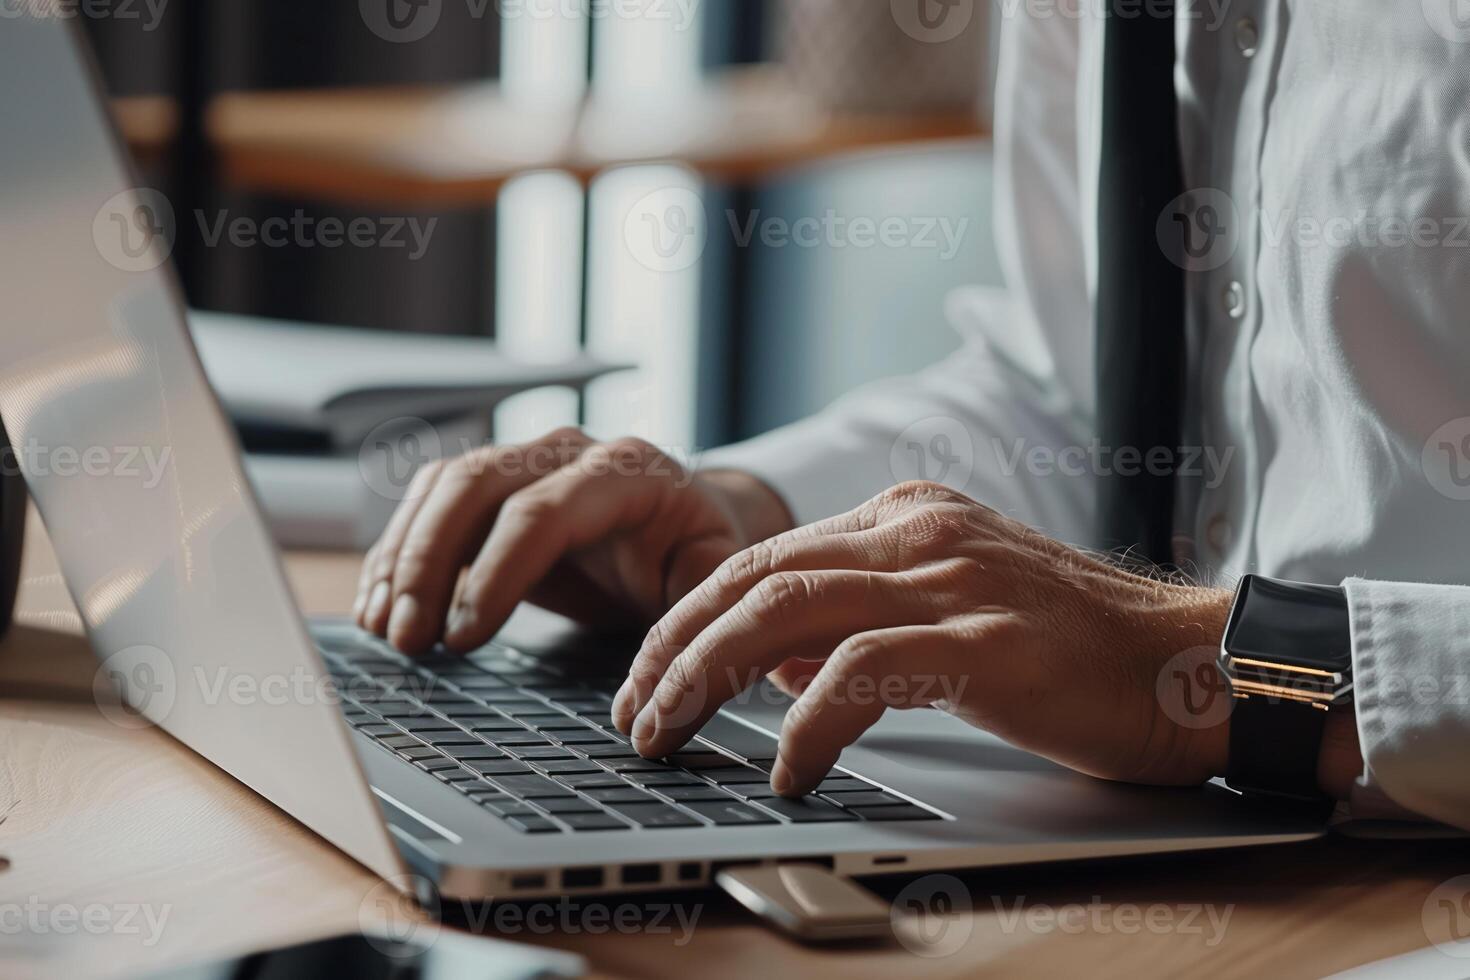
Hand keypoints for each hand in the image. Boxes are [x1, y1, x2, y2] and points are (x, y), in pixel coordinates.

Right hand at [354, 428, 792, 654]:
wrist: (686, 519)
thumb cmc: (699, 552)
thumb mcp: (715, 578)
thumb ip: (691, 616)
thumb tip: (653, 692)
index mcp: (630, 472)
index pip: (546, 510)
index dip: (497, 573)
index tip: (465, 638)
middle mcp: (569, 452)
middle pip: (478, 483)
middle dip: (431, 562)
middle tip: (409, 639)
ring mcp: (525, 459)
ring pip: (444, 487)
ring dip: (404, 558)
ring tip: (385, 631)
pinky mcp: (493, 484)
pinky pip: (431, 501)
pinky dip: (398, 554)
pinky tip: (380, 608)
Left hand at [613, 481, 1236, 796]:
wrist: (1192, 662)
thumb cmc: (1074, 649)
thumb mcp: (948, 613)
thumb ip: (858, 622)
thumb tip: (769, 662)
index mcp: (902, 516)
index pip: (760, 556)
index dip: (687, 616)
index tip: (645, 673)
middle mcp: (915, 531)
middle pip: (753, 576)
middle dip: (673, 647)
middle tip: (632, 713)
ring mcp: (950, 578)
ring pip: (785, 610)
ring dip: (706, 676)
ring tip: (667, 734)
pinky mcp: (984, 638)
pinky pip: (862, 671)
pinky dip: (806, 721)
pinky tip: (786, 768)